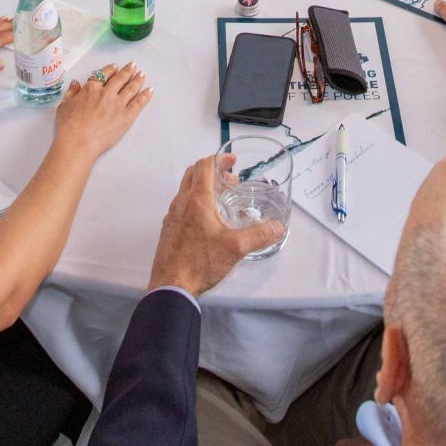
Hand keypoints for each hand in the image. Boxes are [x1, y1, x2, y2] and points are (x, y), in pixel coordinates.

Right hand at [54, 62, 151, 157]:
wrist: (78, 141)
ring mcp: (118, 104)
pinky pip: (138, 103)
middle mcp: (106, 93)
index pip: (103, 74)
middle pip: (120, 79)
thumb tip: (76, 83)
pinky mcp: (126, 116)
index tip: (115, 67)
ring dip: (137, 80)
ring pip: (130, 88)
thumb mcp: (64, 105)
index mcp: (91, 89)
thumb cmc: (68, 126)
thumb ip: (71, 93)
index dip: (110, 70)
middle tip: (133, 66)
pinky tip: (149, 90)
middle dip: (127, 71)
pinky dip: (145, 96)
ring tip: (142, 75)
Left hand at [146, 155, 285, 296]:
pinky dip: (195, 202)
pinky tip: (208, 221)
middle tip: (229, 180)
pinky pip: (182, 206)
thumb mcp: (235, 248)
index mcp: (197, 201)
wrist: (171, 286)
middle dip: (212, 171)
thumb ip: (259, 235)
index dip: (218, 159)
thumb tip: (277, 228)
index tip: (231, 161)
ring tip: (222, 201)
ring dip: (203, 187)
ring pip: (186, 190)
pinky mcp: (169, 230)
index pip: (204, 166)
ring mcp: (172, 216)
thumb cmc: (200, 263)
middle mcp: (181, 204)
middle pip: (193, 174)